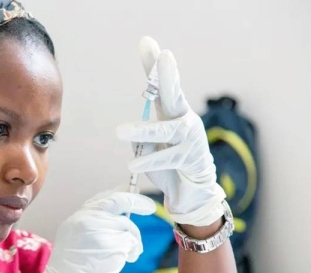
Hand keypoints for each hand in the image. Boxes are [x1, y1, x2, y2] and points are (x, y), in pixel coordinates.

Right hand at [0, 189, 155, 272]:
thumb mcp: (75, 244)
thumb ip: (93, 229)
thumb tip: (119, 221)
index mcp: (74, 221)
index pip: (99, 200)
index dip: (118, 195)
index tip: (131, 195)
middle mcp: (84, 220)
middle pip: (116, 201)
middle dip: (136, 201)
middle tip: (150, 207)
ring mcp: (97, 230)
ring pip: (127, 226)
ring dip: (134, 242)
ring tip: (130, 256)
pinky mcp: (110, 244)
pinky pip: (130, 242)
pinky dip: (132, 252)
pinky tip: (124, 263)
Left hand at [116, 36, 225, 226]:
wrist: (190, 192)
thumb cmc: (168, 165)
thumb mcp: (150, 146)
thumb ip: (143, 135)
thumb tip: (130, 131)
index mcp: (170, 112)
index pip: (159, 85)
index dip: (153, 65)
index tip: (147, 43)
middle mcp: (183, 119)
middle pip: (174, 93)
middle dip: (167, 74)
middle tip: (164, 56)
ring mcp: (189, 137)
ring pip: (163, 131)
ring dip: (142, 131)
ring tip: (120, 132)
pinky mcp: (191, 157)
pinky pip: (165, 158)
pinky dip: (148, 161)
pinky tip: (133, 163)